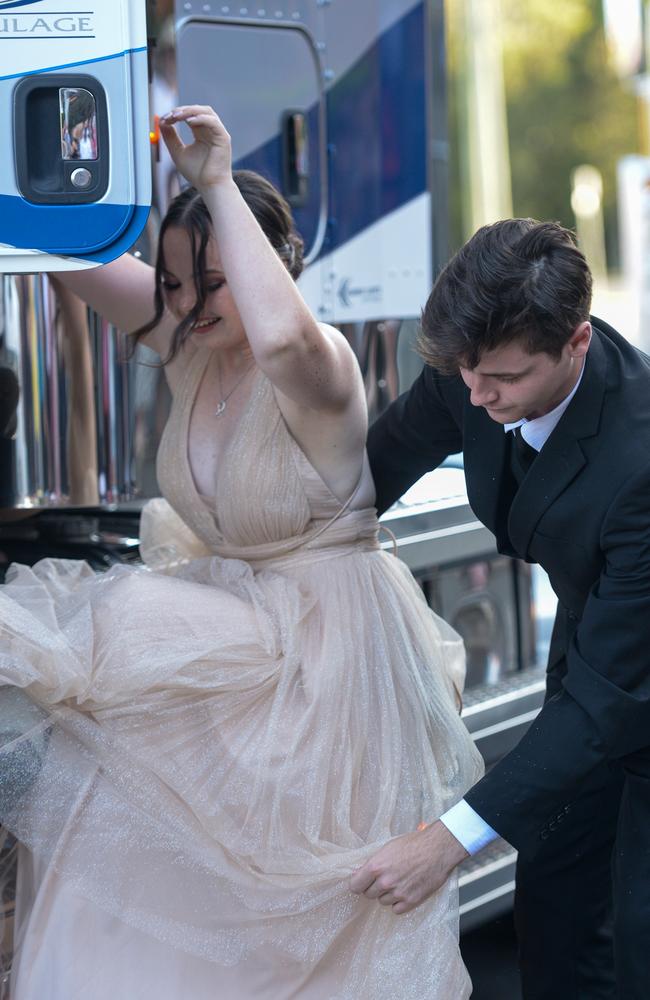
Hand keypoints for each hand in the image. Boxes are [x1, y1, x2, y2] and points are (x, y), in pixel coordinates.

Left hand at [159, 105, 231, 190]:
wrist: (210, 187)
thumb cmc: (197, 174)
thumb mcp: (178, 152)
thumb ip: (170, 138)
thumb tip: (162, 122)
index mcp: (201, 134)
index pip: (190, 116)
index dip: (177, 114)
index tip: (165, 119)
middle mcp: (211, 131)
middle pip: (198, 110)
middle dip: (183, 110)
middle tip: (170, 115)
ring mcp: (218, 134)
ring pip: (206, 112)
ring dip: (191, 111)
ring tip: (178, 115)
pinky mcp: (223, 138)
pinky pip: (213, 122)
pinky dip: (201, 118)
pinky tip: (189, 122)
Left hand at [349, 820, 468, 914]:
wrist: (438, 850)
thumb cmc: (413, 844)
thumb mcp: (388, 848)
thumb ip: (373, 863)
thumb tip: (358, 873)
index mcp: (376, 866)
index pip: (355, 886)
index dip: (358, 884)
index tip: (361, 883)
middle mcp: (385, 882)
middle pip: (369, 894)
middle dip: (374, 887)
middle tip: (385, 878)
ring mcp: (398, 893)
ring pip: (382, 901)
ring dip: (387, 894)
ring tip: (399, 881)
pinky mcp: (411, 901)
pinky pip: (396, 909)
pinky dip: (398, 903)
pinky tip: (405, 891)